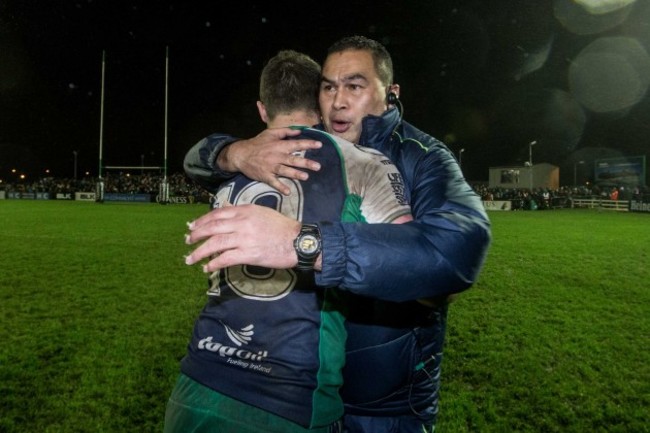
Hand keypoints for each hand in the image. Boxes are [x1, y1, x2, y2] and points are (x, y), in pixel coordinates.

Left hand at [184, 204, 301, 271]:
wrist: (298, 241)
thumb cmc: (283, 228)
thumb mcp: (262, 212)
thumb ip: (244, 212)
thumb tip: (227, 211)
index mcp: (246, 210)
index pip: (218, 213)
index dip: (202, 220)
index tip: (193, 226)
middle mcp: (242, 222)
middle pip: (212, 227)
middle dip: (196, 235)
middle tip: (187, 241)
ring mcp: (245, 238)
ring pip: (215, 244)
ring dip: (200, 252)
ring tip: (191, 259)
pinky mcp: (249, 254)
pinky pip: (226, 259)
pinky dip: (214, 264)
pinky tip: (207, 268)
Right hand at [218, 128, 321, 194]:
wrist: (240, 154)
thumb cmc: (257, 143)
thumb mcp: (270, 133)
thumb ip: (285, 132)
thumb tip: (300, 130)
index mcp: (279, 145)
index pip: (296, 144)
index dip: (308, 144)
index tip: (319, 145)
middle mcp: (276, 156)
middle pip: (292, 159)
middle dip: (305, 163)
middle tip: (318, 166)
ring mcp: (270, 167)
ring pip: (284, 171)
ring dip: (295, 174)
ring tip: (306, 177)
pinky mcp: (265, 176)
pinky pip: (273, 182)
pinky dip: (280, 187)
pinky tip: (288, 192)